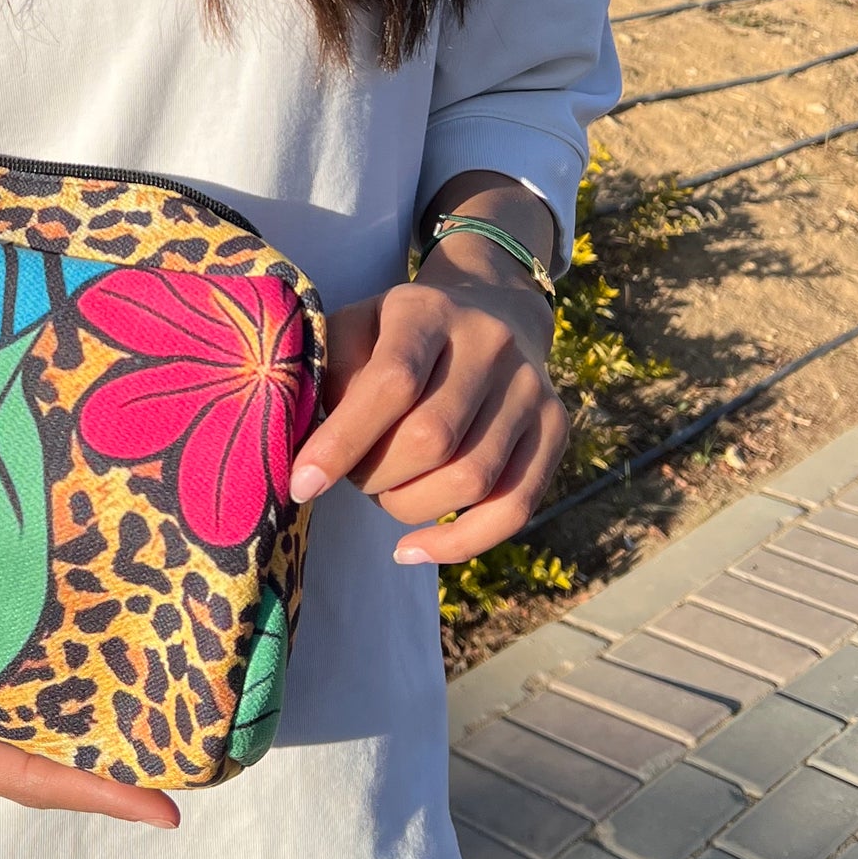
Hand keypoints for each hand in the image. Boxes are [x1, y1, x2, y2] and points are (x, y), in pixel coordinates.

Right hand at [0, 472, 178, 837]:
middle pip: (35, 741)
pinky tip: (39, 605)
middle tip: (185, 699)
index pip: (21, 775)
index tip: (167, 808)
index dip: (95, 791)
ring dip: (65, 688)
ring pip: (8, 702)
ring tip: (139, 644)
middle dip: (106, 733)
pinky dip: (10, 650)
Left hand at [288, 226, 568, 568]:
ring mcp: (531, 387)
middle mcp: (490, 344)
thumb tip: (306, 453)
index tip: (301, 484)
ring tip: (383, 495)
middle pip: (432, 438)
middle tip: (352, 477)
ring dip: (410, 508)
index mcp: (428, 310)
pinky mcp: (556, 428)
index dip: (343, 442)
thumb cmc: (396, 334)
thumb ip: (328, 378)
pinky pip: (514, 508)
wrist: (489, 309)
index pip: (391, 383)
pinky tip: (412, 549)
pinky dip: (460, 544)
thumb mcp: (354, 329)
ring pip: (471, 479)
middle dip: (376, 477)